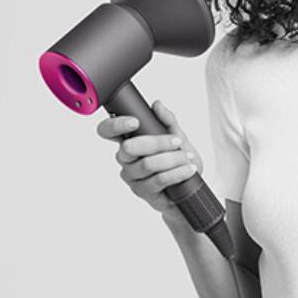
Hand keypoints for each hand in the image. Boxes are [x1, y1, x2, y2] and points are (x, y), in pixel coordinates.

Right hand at [95, 100, 200, 223]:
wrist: (189, 190)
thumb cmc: (179, 162)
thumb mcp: (178, 137)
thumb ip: (168, 121)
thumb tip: (157, 105)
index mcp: (128, 141)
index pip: (107, 131)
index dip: (115, 125)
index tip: (134, 122)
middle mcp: (126, 159)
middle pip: (129, 147)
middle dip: (157, 142)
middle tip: (176, 141)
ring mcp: (132, 177)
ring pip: (146, 164)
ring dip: (171, 159)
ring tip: (186, 157)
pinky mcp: (142, 192)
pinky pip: (158, 180)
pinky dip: (177, 172)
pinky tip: (188, 169)